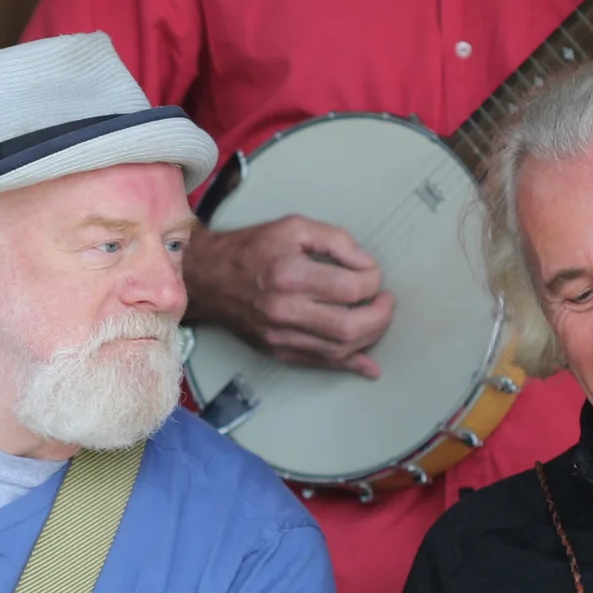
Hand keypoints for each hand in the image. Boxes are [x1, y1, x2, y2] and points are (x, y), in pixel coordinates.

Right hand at [184, 215, 391, 375]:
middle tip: (385, 301)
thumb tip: (367, 265)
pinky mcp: (278, 351)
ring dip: (370, 337)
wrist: (206, 278)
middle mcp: (284, 310)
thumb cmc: (251, 249)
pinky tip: (368, 363)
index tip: (372, 273)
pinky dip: (350, 365)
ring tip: (376, 318)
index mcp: (289, 274)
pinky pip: (321, 364)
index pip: (350, 288)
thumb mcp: (294, 227)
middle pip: (349, 326)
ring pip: (340, 350)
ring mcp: (280, 336)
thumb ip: (335, 240)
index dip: (373, 281)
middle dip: (380, 315)